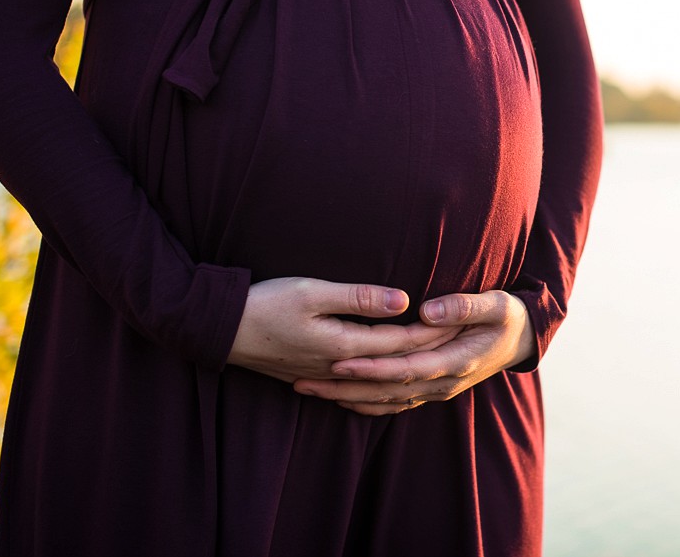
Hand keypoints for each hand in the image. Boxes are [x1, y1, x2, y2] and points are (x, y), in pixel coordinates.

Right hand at [226, 277, 461, 382]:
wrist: (218, 330)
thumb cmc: (265, 304)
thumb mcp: (312, 292)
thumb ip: (359, 297)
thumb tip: (403, 300)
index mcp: (344, 346)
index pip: (401, 341)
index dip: (432, 332)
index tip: (460, 321)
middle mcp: (338, 367)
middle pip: (395, 362)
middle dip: (429, 350)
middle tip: (461, 339)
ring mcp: (324, 375)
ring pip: (378, 378)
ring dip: (408, 368)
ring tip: (435, 358)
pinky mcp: (311, 376)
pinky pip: (358, 387)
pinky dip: (381, 385)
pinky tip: (388, 384)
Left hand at [292, 289, 535, 414]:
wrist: (523, 339)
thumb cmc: (508, 316)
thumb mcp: (496, 304)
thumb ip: (464, 305)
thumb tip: (427, 310)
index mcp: (456, 361)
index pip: (404, 369)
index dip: (371, 368)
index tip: (339, 361)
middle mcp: (443, 383)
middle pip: (386, 392)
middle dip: (344, 387)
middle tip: (305, 380)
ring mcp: (437, 390)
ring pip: (386, 402)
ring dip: (348, 397)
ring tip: (310, 390)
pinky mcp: (433, 389)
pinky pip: (395, 404)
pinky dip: (367, 404)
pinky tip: (341, 399)